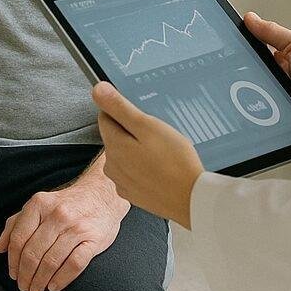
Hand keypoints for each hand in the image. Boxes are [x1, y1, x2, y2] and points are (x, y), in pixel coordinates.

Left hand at [0, 167, 127, 290]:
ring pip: (51, 261)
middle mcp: (57, 214)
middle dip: (25, 275)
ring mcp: (76, 227)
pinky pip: (74, 264)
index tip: (13, 273)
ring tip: (36, 290)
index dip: (13, 260)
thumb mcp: (38, 205)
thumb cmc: (66, 203)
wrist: (103, 194)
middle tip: (23, 286)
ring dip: (40, 281)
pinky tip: (53, 286)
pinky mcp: (93, 239)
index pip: (19, 238)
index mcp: (39, 204)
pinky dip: (61, 279)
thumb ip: (16, 224)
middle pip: (33, 252)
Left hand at [92, 83, 202, 228]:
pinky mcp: (134, 194)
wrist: (192, 200)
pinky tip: (162, 169)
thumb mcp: (148, 126)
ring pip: (125, 155)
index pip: (106, 117)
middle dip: (133, 132)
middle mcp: (112, 166)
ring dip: (138, 151)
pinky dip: (144, 169)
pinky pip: (134, 173)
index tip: (142, 117)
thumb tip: (98, 90)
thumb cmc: (175, 163)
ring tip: (162, 154)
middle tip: (157, 136)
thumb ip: (120, 107)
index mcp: (113, 145)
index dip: (124, 112)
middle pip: (116, 136)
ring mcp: (122, 182)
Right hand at [243, 11, 290, 130]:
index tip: (232, 51)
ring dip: (253, 94)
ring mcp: (279, 95)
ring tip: (259, 91)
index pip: (254, 54)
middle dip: (246, 75)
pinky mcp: (281, 114)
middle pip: (251, 74)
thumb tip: (250, 18)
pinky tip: (262, 107)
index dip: (242, 53)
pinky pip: (263, 113)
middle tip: (249, 74)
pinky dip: (260, 111)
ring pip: (254, 94)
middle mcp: (279, 76)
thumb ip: (271, 32)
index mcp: (281, 57)